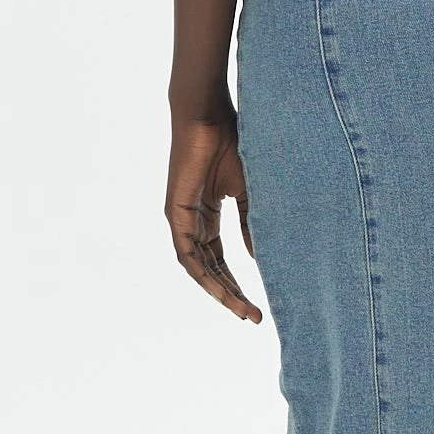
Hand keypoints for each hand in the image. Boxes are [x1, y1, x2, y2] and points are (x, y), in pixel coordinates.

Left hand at [165, 113, 262, 322]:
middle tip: (254, 316)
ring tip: (242, 310)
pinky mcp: (175, 214)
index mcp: (209, 214)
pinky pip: (187, 254)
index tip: (257, 304)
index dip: (238, 283)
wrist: (208, 116)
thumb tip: (257, 257)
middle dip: (231, 294)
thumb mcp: (249, 192)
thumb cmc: (232, 143)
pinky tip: (222, 289)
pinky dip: (203, 274)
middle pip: (210, 269)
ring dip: (219, 291)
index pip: (221, 259)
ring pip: (198, 268)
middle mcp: (192, 221)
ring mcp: (181, 219)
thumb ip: (251, 224)